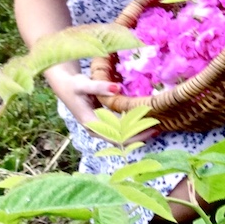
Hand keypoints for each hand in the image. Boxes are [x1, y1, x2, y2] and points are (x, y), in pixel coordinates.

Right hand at [45, 65, 160, 143]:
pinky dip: (131, 125)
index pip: (116, 137)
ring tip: (155, 124)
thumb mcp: (84, 84)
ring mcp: (100, 127)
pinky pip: (119, 128)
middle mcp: (96, 129)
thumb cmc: (74, 85)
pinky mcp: (103, 122)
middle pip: (121, 139)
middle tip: (159, 127)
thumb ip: (100, 86)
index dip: (135, 136)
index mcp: (91, 124)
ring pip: (121, 135)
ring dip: (137, 132)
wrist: (65, 85)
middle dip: (139, 135)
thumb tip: (117, 88)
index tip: (151, 129)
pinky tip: (143, 120)